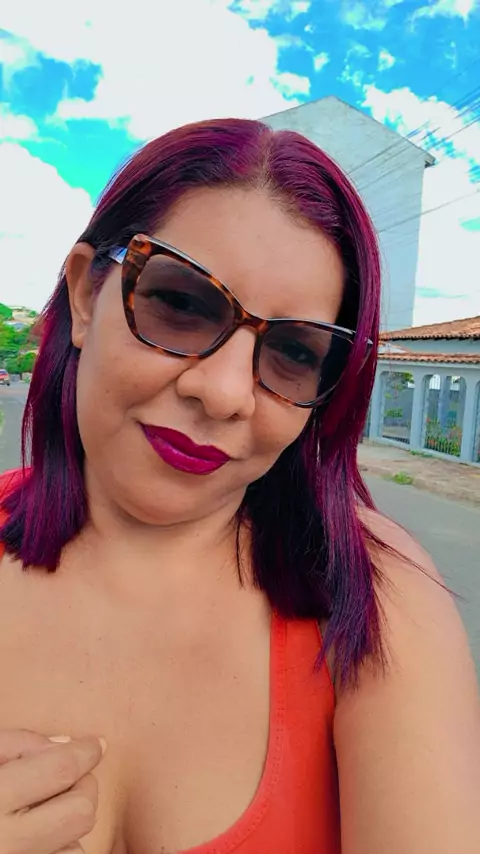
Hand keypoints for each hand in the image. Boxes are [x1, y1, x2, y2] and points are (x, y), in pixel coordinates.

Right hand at [0, 729, 105, 853]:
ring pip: (77, 846)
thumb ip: (21, 743)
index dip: (85, 752)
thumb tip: (66, 745)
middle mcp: (8, 843)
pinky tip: (37, 834)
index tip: (94, 745)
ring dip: (69, 824)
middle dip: (81, 788)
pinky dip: (59, 847)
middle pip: (81, 811)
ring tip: (42, 812)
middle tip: (61, 779)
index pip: (61, 770)